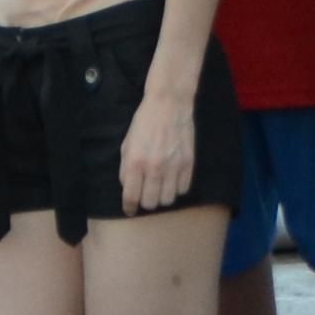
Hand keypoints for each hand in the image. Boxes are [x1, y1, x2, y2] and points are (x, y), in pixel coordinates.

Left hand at [119, 86, 195, 215]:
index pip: (131, 197)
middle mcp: (154, 168)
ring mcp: (173, 166)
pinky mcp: (188, 163)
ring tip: (160, 187)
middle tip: (146, 194)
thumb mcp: (126, 143)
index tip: (130, 210)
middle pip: (150, 203)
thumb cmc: (144, 122)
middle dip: (146, 202)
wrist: (169, 104)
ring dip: (162, 197)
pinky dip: (177, 188)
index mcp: (135, 162)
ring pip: (168, 200)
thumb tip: (128, 187)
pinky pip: (183, 189)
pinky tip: (173, 179)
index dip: (129, 208)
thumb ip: (125, 168)